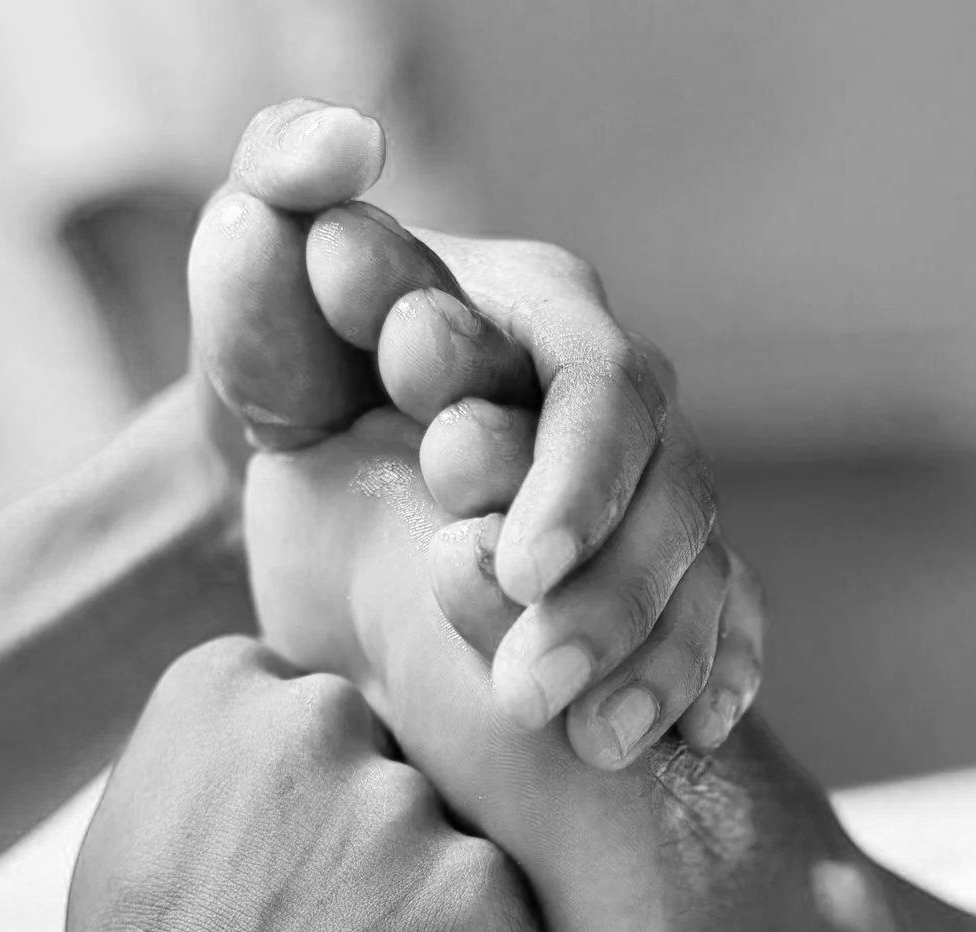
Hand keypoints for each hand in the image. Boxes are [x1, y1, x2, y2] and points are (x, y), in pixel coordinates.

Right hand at [11, 639, 550, 931]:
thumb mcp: (151, 830)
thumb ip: (246, 765)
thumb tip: (346, 755)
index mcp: (228, 682)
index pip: (325, 728)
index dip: (300, 831)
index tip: (252, 901)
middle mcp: (325, 717)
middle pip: (403, 785)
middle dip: (375, 872)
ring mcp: (412, 809)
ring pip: (465, 865)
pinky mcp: (487, 903)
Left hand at [189, 99, 762, 769]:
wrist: (300, 469)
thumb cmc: (284, 356)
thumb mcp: (255, 272)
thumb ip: (280, 188)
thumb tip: (346, 146)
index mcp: (548, 314)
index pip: (597, 392)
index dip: (567, 481)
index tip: (508, 568)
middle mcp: (621, 402)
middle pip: (668, 498)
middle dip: (608, 598)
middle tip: (528, 687)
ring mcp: (651, 493)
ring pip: (699, 575)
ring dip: (652, 662)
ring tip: (589, 741)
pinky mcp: (654, 577)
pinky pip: (720, 626)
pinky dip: (709, 678)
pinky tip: (691, 737)